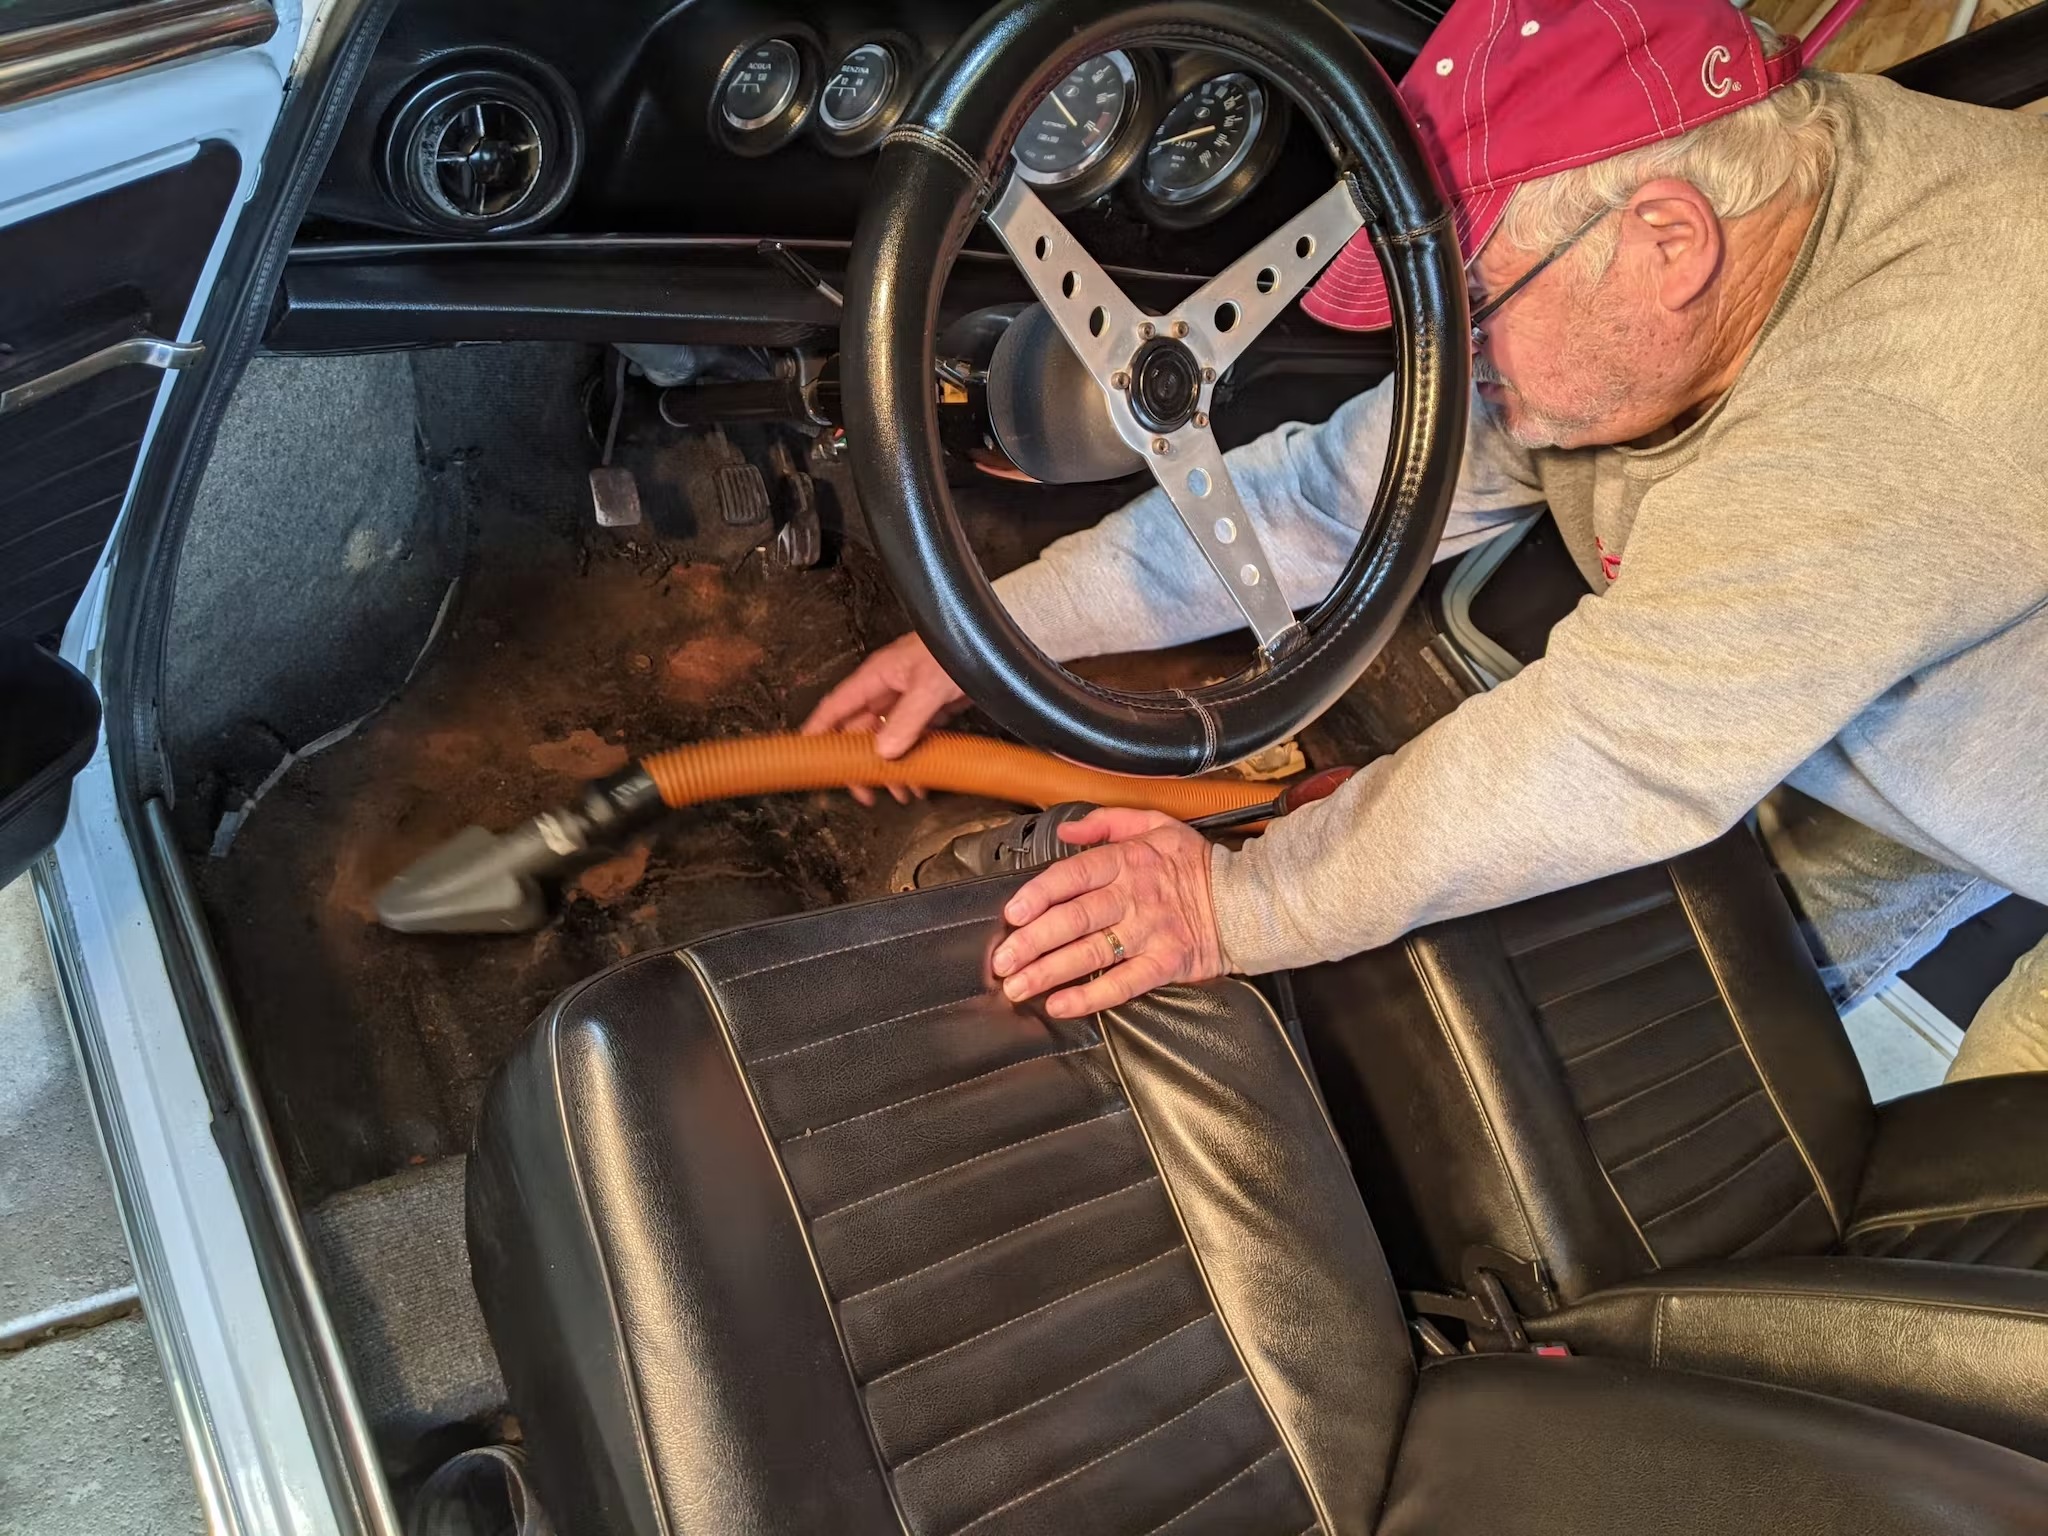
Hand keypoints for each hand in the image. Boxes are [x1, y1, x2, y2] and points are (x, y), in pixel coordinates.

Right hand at [802, 632, 966, 804]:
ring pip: (890, 739)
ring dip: (893, 767)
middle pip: (862, 730)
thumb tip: (883, 752)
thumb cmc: (960, 646)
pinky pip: (915, 738)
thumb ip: (907, 719)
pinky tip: (921, 780)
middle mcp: (889, 688)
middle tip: (864, 793)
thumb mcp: (930, 686)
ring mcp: (910, 699)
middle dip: (861, 763)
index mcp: (878, 676)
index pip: (837, 706)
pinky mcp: (932, 708)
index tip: (805, 754)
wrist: (997, 641)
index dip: (818, 729)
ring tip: (902, 794)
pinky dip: (916, 760)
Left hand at [992, 808, 1224, 1018]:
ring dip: (1048, 972)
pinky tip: (1060, 1005)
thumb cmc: (1194, 864)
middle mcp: (1133, 897)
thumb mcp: (1154, 824)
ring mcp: (1148, 933)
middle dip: (1031, 942)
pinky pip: (1121, 984)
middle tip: (1002, 961)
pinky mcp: (1164, 964)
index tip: (1012, 913)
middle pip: (1073, 920)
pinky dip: (1089, 997)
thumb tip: (1065, 830)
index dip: (1038, 895)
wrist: (1246, 899)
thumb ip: (1106, 823)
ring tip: (1017, 987)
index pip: (1072, 876)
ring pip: (1090, 953)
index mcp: (1127, 861)